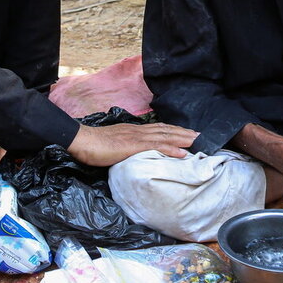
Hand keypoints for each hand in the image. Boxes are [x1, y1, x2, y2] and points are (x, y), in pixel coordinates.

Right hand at [67, 122, 196, 166]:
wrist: (82, 141)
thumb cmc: (93, 145)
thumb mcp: (112, 143)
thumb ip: (123, 146)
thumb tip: (129, 152)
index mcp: (132, 130)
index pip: (157, 129)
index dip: (172, 130)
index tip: (185, 133)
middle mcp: (137, 130)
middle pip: (165, 130)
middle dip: (182, 133)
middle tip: (199, 135)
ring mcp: (136, 137)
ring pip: (164, 136)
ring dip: (182, 138)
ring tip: (197, 141)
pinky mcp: (133, 145)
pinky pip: (156, 147)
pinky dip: (171, 149)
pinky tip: (182, 152)